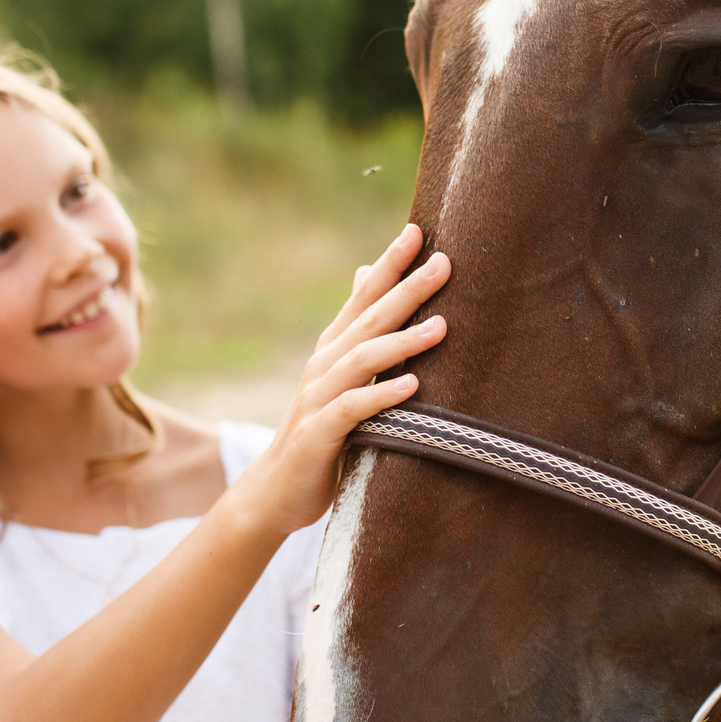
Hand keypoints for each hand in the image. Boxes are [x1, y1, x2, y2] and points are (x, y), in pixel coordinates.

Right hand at [226, 223, 446, 538]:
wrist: (278, 490)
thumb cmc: (323, 430)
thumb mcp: (342, 377)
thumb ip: (358, 332)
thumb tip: (366, 276)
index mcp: (334, 349)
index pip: (363, 296)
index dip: (388, 263)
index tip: (418, 231)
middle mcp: (324, 365)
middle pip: (369, 318)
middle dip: (406, 289)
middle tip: (443, 263)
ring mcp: (319, 398)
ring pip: (363, 360)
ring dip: (403, 342)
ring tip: (442, 327)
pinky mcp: (319, 434)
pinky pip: (353, 410)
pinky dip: (382, 397)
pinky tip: (412, 387)